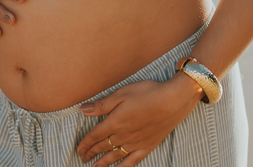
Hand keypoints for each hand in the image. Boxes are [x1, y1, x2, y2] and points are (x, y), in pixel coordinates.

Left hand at [75, 74, 202, 164]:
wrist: (173, 101)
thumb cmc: (148, 93)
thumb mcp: (122, 93)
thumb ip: (102, 105)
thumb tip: (83, 109)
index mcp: (114, 122)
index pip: (95, 136)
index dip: (85, 143)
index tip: (79, 149)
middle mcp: (123, 136)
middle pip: (103, 146)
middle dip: (91, 153)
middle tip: (83, 158)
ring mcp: (135, 143)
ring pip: (115, 156)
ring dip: (103, 162)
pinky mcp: (147, 146)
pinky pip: (131, 161)